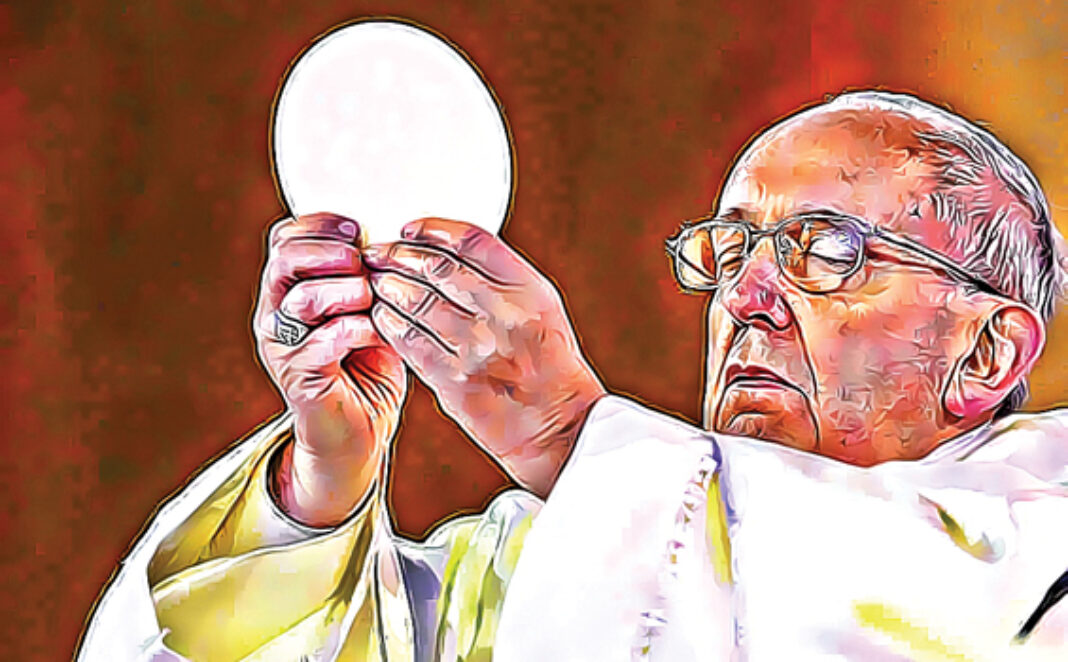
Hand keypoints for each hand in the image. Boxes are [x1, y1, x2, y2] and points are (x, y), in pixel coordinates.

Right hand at [254, 213, 406, 526]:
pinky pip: (323, 340)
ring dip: (346, 290)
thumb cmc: (367, 367)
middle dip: (329, 252)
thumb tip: (393, 240)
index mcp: (288, 290)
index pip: (285, 239)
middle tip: (362, 262)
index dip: (320, 226)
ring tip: (372, 298)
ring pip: (303, 298)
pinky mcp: (298, 376)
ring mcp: (282, 346)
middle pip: (284, 260)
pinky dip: (357, 329)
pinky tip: (378, 332)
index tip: (357, 228)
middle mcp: (275, 313)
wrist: (358, 432)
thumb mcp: (369, 311)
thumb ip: (369, 276)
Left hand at [364, 218, 604, 496]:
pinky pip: (409, 341)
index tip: (410, 230)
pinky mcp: (454, 380)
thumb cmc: (548, 363)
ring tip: (377, 281)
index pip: (471, 241)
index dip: (433, 230)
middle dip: (399, 254)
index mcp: (528, 290)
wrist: (557, 425)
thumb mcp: (541, 308)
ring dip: (388, 286)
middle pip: (437, 267)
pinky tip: (382, 315)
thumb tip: (446, 250)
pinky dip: (389, 322)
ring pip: (416, 301)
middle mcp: (503, 314)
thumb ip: (501, 279)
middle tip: (379, 253)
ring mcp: (477, 348)